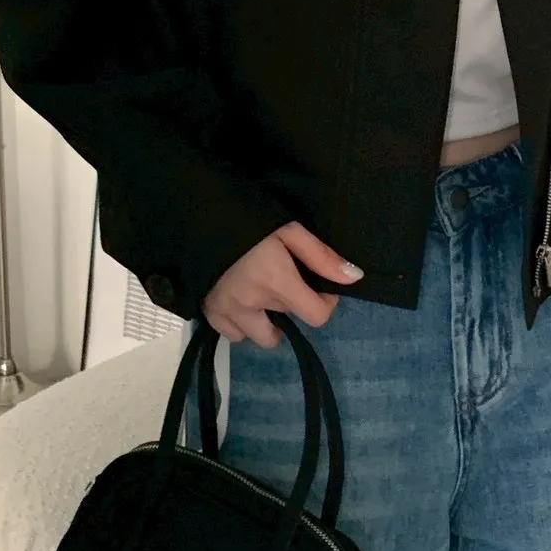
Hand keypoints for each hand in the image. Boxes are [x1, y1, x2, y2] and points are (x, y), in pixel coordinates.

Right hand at [202, 222, 364, 348]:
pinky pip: (232, 334)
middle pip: (288, 324)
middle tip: (283, 281)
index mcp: (277, 282)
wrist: (195, 213)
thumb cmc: (248, 218)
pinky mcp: (208, 312)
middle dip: (291, 306)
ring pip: (259, 336)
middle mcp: (253, 304)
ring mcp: (228, 311)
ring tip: (261, 295)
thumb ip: (322, 257)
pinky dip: (240, 324)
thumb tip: (354, 278)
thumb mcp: (290, 229)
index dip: (325, 303)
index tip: (318, 286)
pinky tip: (241, 301)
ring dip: (266, 321)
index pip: (316, 317)